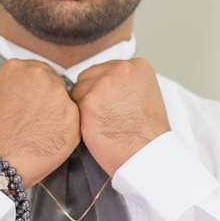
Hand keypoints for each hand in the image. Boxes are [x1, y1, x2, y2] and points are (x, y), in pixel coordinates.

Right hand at [0, 59, 80, 187]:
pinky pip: (74, 120)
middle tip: (37, 121)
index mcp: (17, 67)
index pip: (40, 71)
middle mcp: (38, 74)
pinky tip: (49, 140)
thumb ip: (21, 85)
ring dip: (59, 114)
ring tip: (41, 132)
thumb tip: (39, 88)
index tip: (34, 103)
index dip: (38, 90)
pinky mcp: (72, 115)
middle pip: (55, 82)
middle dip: (50, 100)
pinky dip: (66, 130)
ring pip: (66, 101)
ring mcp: (57, 94)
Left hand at [69, 59, 170, 175]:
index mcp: (136, 66)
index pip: (104, 70)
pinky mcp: (89, 101)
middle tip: (102, 115)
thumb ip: (125, 83)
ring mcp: (103, 84)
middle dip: (90, 95)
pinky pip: (72, 107)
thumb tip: (103, 82)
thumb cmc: (147, 133)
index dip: (102, 89)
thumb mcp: (145, 94)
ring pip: (78, 91)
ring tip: (99, 124)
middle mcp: (120, 69)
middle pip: (88, 77)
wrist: (146, 154)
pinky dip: (79, 120)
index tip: (108, 103)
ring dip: (83, 108)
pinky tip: (93, 129)